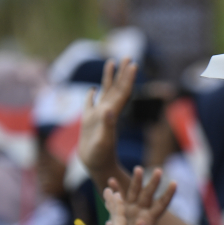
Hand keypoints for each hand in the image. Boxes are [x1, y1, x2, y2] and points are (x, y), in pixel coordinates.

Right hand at [78, 59, 136, 174]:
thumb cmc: (100, 157)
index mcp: (112, 114)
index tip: (134, 64)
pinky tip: (93, 89)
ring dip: (109, 78)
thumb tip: (109, 110)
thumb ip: (108, 126)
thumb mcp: (104, 142)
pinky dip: (92, 95)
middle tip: (128, 56)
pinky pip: (91, 104)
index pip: (123, 93)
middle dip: (122, 73)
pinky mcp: (89, 122)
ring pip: (106, 93)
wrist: (97, 168)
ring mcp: (99, 116)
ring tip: (112, 62)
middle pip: (117, 88)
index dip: (128, 79)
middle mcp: (108, 112)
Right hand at [107, 167, 175, 224]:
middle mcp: (142, 209)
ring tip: (138, 169)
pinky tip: (111, 181)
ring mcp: (131, 207)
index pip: (162, 204)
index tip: (175, 183)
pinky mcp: (120, 209)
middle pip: (149, 194)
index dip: (169, 194)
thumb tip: (142, 223)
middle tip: (159, 170)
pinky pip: (117, 197)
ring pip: (134, 192)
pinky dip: (114, 190)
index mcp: (151, 218)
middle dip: (154, 182)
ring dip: (136, 181)